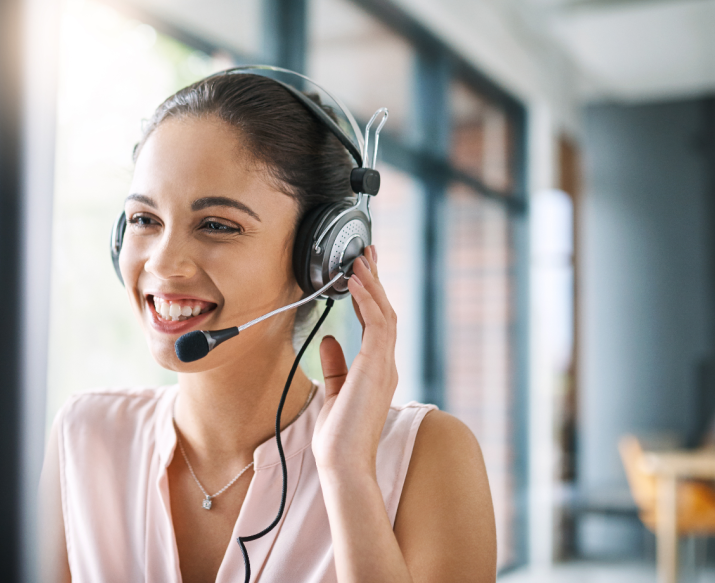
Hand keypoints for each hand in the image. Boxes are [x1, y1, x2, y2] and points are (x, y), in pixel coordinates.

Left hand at [312, 245, 398, 480]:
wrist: (343, 462)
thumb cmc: (339, 437)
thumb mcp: (333, 393)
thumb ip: (334, 366)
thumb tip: (330, 340)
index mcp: (377, 370)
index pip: (377, 324)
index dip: (371, 295)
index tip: (363, 272)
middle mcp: (385, 364)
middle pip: (384, 312)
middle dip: (375, 280)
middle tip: (366, 253)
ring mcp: (384, 365)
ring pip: (384, 313)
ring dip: (371, 283)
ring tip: (359, 259)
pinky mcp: (376, 366)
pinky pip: (377, 324)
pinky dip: (367, 300)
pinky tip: (356, 282)